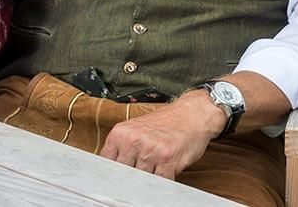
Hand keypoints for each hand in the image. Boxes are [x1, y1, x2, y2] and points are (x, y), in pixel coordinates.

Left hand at [98, 93, 222, 179]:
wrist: (191, 114)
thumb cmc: (164, 123)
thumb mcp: (135, 129)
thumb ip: (123, 147)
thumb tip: (110, 169)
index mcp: (121, 133)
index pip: (106, 162)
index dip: (111, 173)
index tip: (114, 179)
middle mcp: (133, 140)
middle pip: (123, 173)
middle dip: (130, 177)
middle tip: (137, 175)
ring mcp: (150, 150)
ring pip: (141, 179)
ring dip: (148, 179)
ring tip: (154, 169)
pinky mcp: (167, 159)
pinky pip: (159, 181)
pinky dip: (162, 182)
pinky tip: (165, 172)